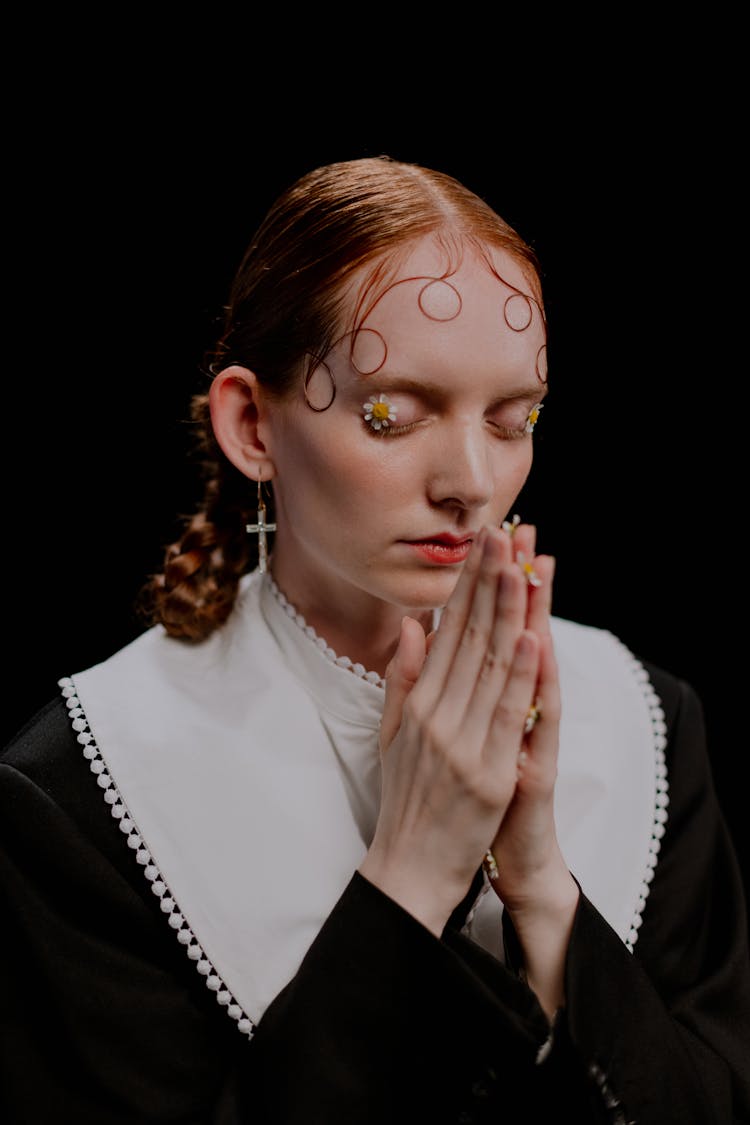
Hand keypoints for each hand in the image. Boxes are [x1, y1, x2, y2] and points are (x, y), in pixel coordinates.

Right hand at [359, 525, 541, 935]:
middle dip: (488, 583)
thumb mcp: (391, 736)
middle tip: (502, 535)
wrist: (408, 870)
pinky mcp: (487, 774)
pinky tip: (527, 637)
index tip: (480, 546)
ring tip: (520, 567)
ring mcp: (462, 744)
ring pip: (489, 667)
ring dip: (507, 613)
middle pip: (468, 639)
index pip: (446, 633)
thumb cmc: (404, 801)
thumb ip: (402, 679)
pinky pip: (507, 716)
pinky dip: (518, 675)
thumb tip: (412, 627)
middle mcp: (436, 717)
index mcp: (417, 705)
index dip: (465, 587)